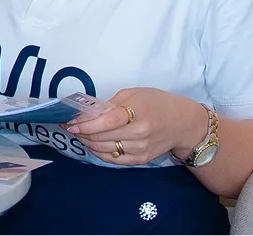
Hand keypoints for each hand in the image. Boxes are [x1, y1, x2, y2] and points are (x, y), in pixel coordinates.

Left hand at [66, 87, 210, 165]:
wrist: (183, 124)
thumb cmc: (157, 103)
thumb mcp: (134, 94)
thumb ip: (112, 104)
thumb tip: (88, 113)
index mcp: (137, 112)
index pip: (106, 121)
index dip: (85, 123)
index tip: (70, 122)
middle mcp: (139, 133)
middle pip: (102, 136)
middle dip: (81, 133)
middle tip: (69, 127)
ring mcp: (140, 148)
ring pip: (105, 149)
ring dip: (87, 143)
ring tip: (78, 135)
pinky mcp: (141, 159)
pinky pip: (114, 159)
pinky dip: (99, 153)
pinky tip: (92, 145)